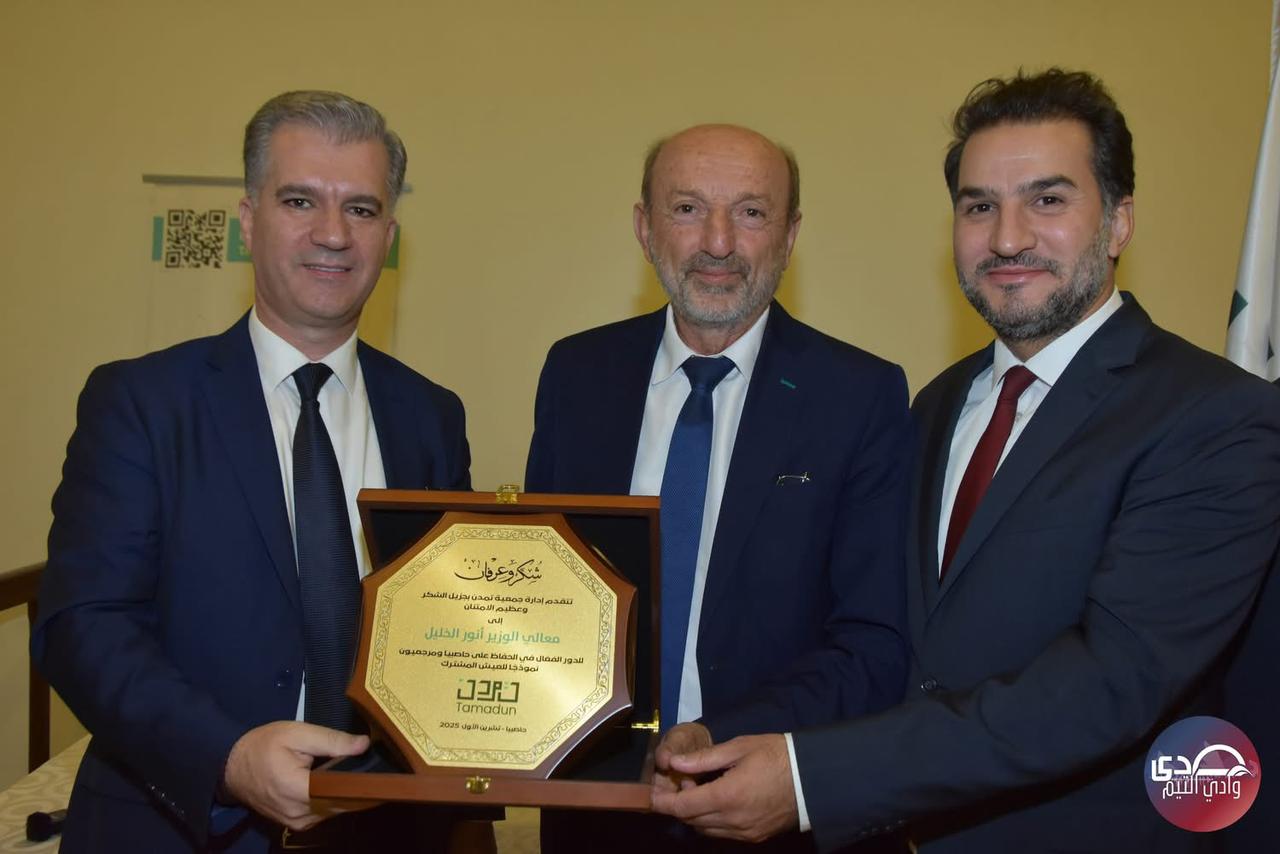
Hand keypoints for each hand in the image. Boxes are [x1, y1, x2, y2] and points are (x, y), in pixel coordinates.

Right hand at [222, 721, 368, 829]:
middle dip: (363, 788)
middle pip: (343, 804)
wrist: (231, 767)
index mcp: (299, 790)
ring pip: (336, 810)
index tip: (387, 774)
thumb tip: (364, 745)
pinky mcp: (297, 823)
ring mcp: (298, 822)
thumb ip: (332, 740)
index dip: (367, 784)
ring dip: (351, 795)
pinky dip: (336, 799)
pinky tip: (345, 784)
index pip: (344, 793)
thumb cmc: (263, 745)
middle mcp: (300, 814)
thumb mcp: (297, 733)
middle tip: (382, 770)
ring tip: (366, 774)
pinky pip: (325, 813)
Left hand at [650, 734, 796, 842]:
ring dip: (694, 814)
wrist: (814, 777)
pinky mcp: (754, 837)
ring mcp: (744, 832)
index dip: (663, 802)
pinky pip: (722, 833)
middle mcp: (733, 820)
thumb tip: (673, 763)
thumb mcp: (739, 748)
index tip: (651, 793)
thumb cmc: (776, 755)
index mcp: (727, 796)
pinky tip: (715, 801)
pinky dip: (710, 821)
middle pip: (690, 820)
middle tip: (677, 782)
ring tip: (698, 789)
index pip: (683, 807)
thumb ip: (703, 758)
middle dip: (677, 805)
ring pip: (705, 830)